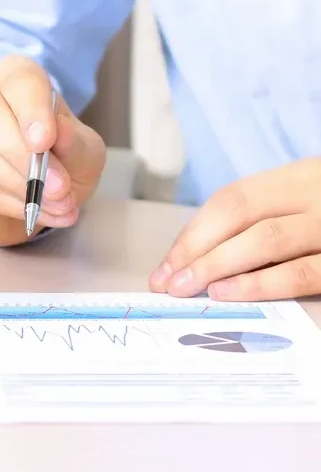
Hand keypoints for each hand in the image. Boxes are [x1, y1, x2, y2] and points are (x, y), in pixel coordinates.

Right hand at [0, 56, 105, 244]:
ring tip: (58, 205)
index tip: (45, 142)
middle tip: (58, 187)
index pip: (19, 80)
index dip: (31, 110)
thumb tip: (61, 132)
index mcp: (17, 78)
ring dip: (21, 185)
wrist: (39, 198)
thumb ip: (76, 143)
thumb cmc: (62, 161)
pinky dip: (10, 204)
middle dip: (20, 152)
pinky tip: (35, 212)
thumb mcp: (85, 153)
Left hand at [149, 159, 320, 300]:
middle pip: (241, 214)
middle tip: (167, 283)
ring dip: (219, 265)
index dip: (193, 233)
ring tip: (187, 288)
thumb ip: (261, 219)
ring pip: (267, 240)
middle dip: (196, 250)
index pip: (232, 200)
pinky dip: (262, 284)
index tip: (165, 266)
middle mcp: (312, 195)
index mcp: (296, 177)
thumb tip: (195, 259)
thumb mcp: (303, 201)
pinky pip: (301, 273)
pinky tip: (230, 293)